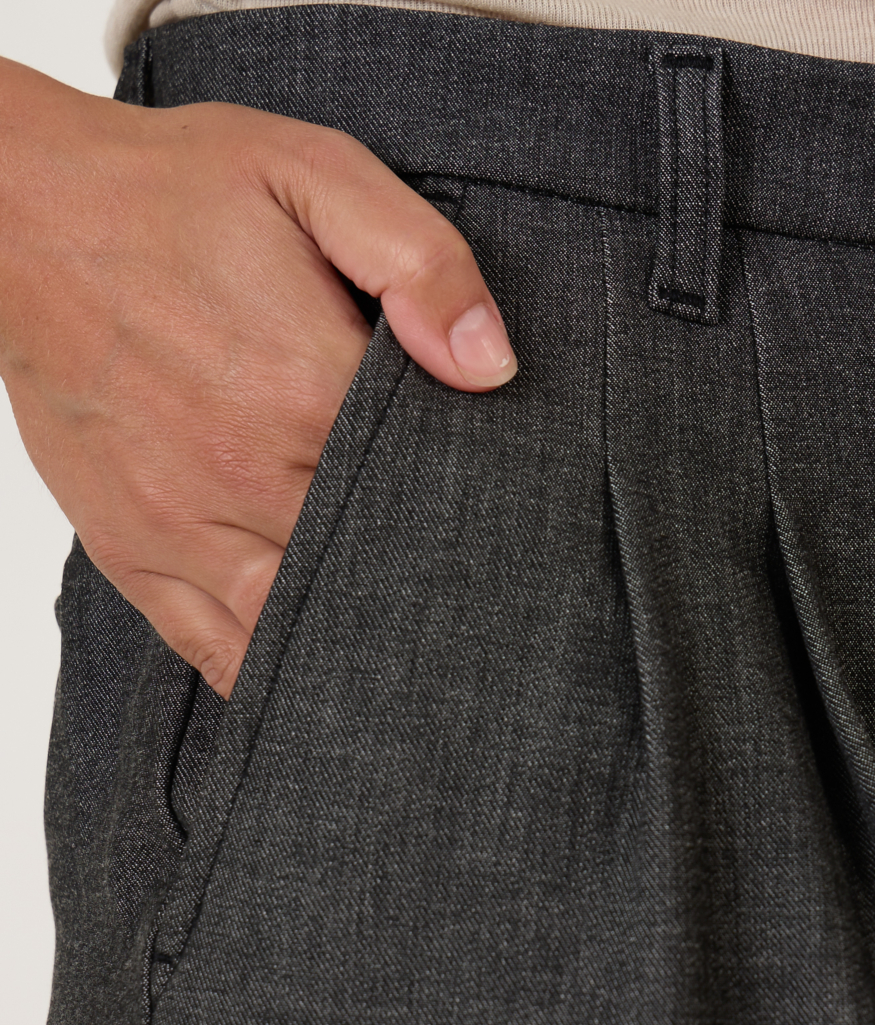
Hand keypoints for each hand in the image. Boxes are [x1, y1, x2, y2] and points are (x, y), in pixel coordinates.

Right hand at [0, 58, 515, 697]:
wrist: (20, 214)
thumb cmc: (174, 193)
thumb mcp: (316, 174)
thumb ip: (420, 261)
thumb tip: (490, 365)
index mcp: (309, 391)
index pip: (426, 492)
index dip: (473, 517)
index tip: (510, 544)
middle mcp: (249, 477)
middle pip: (370, 571)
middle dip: (422, 592)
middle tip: (477, 620)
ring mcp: (185, 529)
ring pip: (295, 631)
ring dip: (353, 649)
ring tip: (407, 665)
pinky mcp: (134, 554)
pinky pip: (211, 650)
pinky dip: (266, 676)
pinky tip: (311, 684)